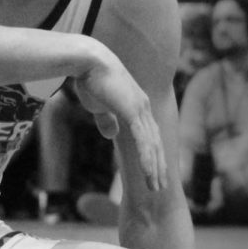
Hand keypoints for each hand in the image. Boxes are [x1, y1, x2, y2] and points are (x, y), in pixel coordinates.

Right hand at [73, 50, 166, 190]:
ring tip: (156, 187)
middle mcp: (143, 108)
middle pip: (154, 143)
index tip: (154, 171)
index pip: (148, 135)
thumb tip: (111, 134)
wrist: (87, 61)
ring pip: (152, 146)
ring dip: (155, 168)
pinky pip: (143, 141)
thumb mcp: (98, 105)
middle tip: (160, 186)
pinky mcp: (133, 112)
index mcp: (136, 105)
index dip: (152, 154)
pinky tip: (149, 174)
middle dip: (158, 166)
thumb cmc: (90, 79)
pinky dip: (147, 159)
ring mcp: (140, 110)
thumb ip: (106, 119)